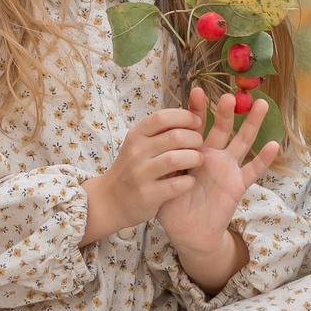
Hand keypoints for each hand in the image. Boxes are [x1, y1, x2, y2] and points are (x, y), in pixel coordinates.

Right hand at [82, 104, 209, 243]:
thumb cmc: (134, 168)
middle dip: (195, 139)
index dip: (185, 116)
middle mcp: (136, 152)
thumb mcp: (141, 144)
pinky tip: (188, 182)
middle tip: (199, 146)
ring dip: (194, 158)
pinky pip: (176, 185)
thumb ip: (164, 130)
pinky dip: (188, 182)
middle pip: (174, 137)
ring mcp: (140, 174)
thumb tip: (192, 110)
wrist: (111, 200)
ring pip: (176, 159)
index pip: (162, 117)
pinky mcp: (147, 195)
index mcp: (136, 135)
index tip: (197, 122)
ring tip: (198, 161)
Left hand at [155, 84, 280, 292]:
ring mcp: (227, 168)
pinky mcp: (237, 184)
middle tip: (229, 95)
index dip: (196, 109)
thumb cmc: (173, 203)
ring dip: (251, 124)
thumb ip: (162, 162)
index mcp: (193, 151)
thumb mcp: (163, 179)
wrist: (187, 231)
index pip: (196, 125)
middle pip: (221, 127)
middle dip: (224, 111)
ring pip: (242, 142)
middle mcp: (212, 155)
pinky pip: (252, 170)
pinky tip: (273, 145)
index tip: (195, 90)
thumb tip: (155, 145)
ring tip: (261, 105)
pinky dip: (264, 159)